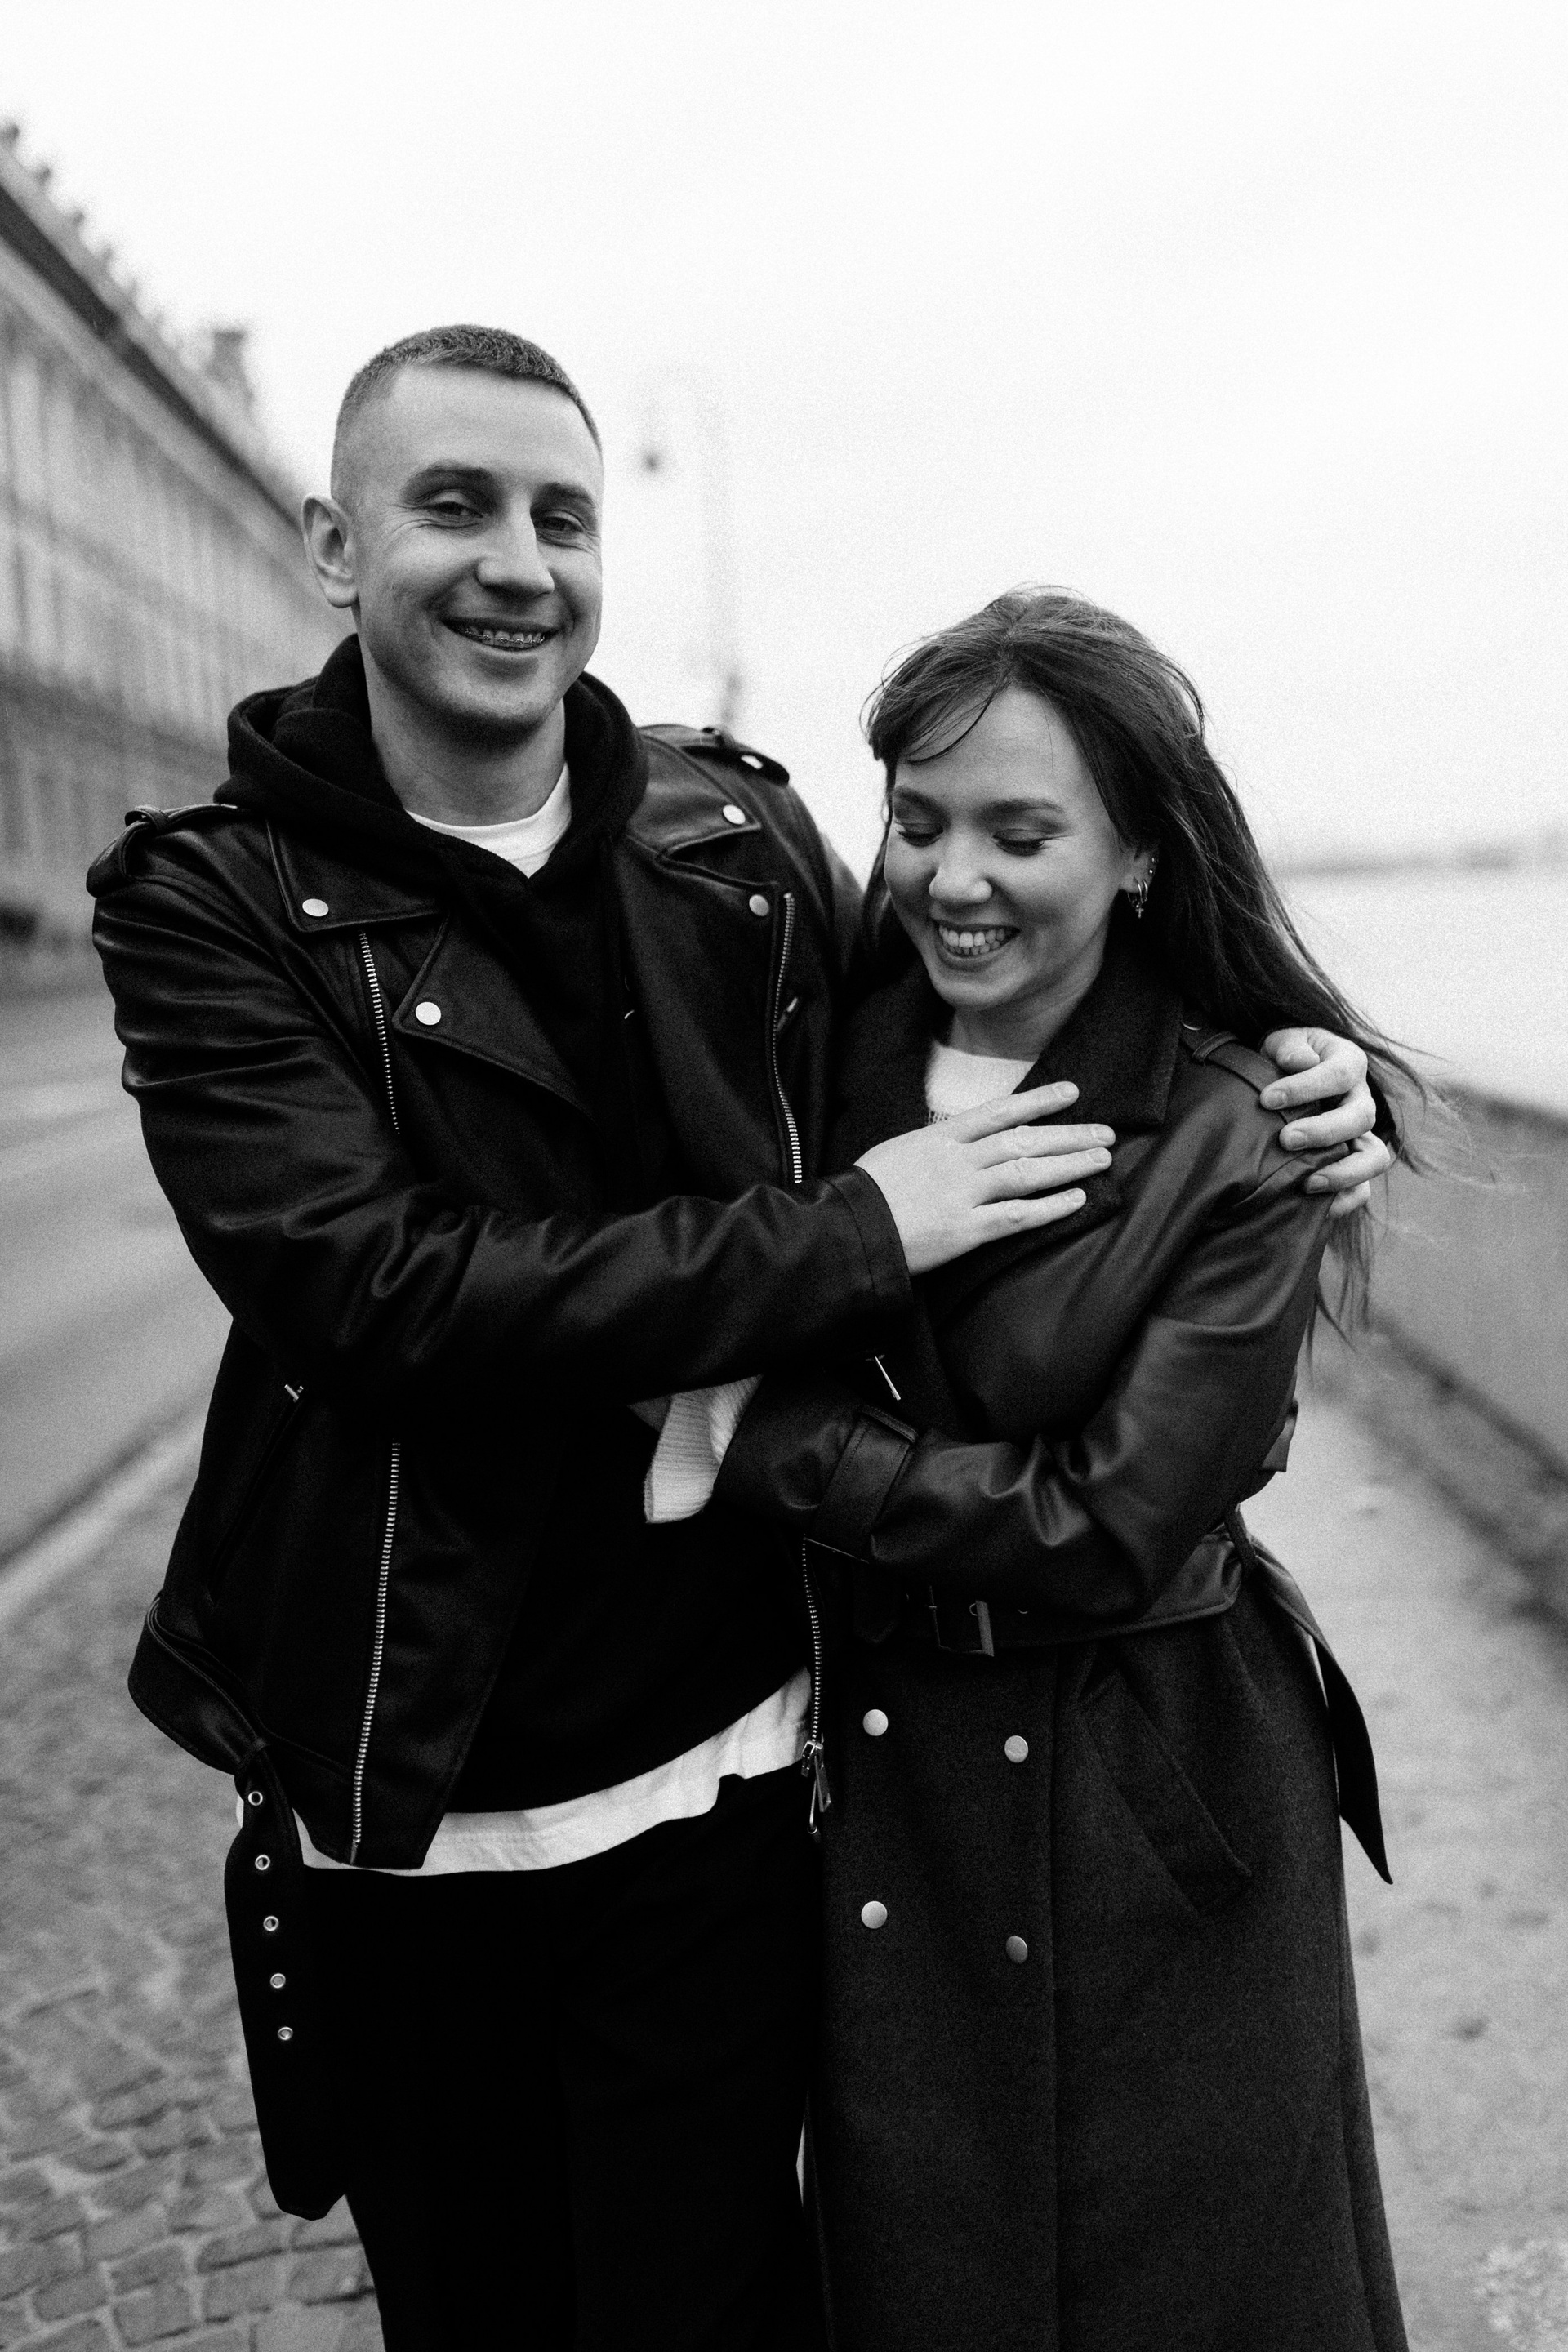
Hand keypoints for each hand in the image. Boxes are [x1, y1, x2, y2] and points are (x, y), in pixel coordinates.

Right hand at [855, 1084, 1113, 1274]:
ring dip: (1069, 1164)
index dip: (1039, 1100)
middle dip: (1069, 1134)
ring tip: (1102, 1159)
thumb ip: (936, 1144)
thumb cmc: (867, 1191)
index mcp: (940, 1138)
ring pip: (1027, 1172)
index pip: (999, 1111)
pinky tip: (1078, 1199)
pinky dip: (1050, 1207)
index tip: (1072, 1093)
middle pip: (1024, 1140)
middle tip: (1106, 1133)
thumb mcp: (900, 1150)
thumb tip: (964, 1139)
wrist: (847, 1227)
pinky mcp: (965, 1230)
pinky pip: (1017, 1216)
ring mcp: (963, 1194)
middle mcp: (958, 1161)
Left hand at [1259, 1027, 1392, 1218]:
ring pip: (1374, 1157)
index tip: (1267, 1099)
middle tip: (1285, 1140)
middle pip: (1361, 1118)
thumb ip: (1290, 1047)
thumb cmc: (1283, 1058)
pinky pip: (1364, 1188)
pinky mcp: (1353, 1164)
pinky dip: (1345, 1199)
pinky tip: (1314, 1204)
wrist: (1282, 1078)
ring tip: (1306, 1182)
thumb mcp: (1283, 1042)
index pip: (1339, 1075)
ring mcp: (1361, 1135)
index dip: (1306, 1088)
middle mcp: (1362, 1100)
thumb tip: (1303, 1061)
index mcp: (1349, 1063)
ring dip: (1344, 1172)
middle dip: (1324, 1131)